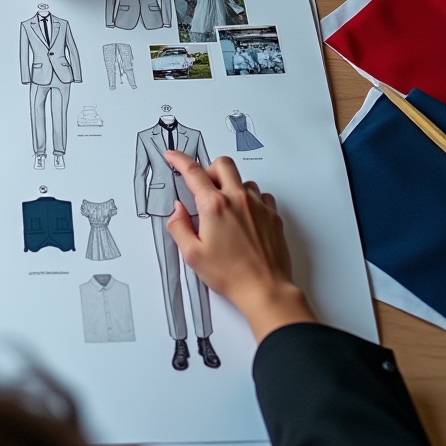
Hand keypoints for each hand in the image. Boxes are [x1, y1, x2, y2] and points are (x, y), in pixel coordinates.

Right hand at [164, 151, 317, 341]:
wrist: (265, 289)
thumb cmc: (230, 274)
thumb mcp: (192, 254)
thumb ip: (179, 226)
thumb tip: (177, 210)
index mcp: (214, 206)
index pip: (193, 171)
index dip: (179, 159)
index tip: (173, 156)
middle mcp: (238, 200)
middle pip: (223, 164)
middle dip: (209, 168)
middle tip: (203, 186)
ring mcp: (258, 206)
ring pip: (243, 180)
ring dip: (231, 186)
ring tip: (224, 208)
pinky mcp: (273, 216)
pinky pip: (261, 195)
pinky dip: (250, 199)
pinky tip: (244, 216)